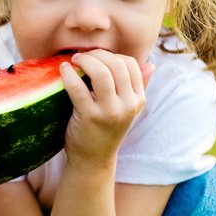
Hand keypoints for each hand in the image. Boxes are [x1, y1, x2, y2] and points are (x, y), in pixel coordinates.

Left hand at [60, 50, 153, 165]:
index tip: (96, 57)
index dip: (112, 55)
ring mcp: (110, 111)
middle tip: (81, 56)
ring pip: (101, 72)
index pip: (131, 64)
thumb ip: (137, 87)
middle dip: (97, 54)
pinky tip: (63, 70)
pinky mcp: (91, 117)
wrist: (93, 160)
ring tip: (73, 60)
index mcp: (138, 99)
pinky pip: (78, 88)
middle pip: (116, 64)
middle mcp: (129, 105)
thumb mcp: (126, 109)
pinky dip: (69, 74)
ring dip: (85, 60)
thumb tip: (151, 65)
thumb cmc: (105, 130)